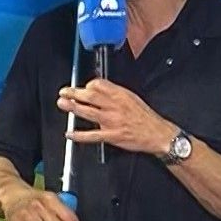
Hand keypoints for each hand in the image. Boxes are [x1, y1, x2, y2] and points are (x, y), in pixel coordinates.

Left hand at [58, 79, 174, 155]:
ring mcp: (112, 121)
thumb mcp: (132, 97)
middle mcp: (115, 106)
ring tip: (62, 104)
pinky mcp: (112, 136)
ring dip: (73, 108)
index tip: (83, 88)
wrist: (157, 133)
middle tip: (64, 92)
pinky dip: (79, 135)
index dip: (88, 85)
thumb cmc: (145, 117)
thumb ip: (115, 93)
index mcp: (120, 95)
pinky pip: (92, 135)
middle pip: (90, 96)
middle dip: (74, 93)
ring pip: (88, 113)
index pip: (99, 84)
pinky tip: (70, 133)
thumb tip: (99, 90)